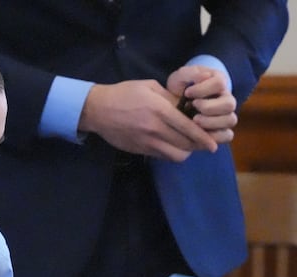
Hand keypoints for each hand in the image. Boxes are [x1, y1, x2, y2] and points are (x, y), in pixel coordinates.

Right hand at [78, 80, 217, 161]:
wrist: (98, 109)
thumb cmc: (124, 93)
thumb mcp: (149, 87)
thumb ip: (169, 98)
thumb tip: (185, 108)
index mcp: (159, 110)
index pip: (188, 128)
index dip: (203, 138)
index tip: (213, 144)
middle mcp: (155, 129)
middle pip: (185, 145)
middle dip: (197, 146)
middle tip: (203, 143)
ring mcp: (146, 142)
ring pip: (174, 155)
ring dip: (184, 152)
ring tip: (187, 145)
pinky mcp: (139, 149)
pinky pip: (161, 156)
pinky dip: (170, 152)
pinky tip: (170, 145)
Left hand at [167, 66, 237, 143]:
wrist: (172, 103)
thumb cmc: (178, 87)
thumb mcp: (180, 77)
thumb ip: (190, 73)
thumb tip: (204, 76)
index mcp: (218, 81)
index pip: (219, 83)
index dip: (202, 89)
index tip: (187, 93)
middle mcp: (225, 98)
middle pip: (229, 104)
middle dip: (208, 107)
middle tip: (192, 106)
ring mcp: (225, 115)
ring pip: (230, 120)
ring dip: (211, 122)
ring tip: (194, 120)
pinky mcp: (220, 130)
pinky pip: (227, 135)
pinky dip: (215, 136)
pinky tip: (199, 133)